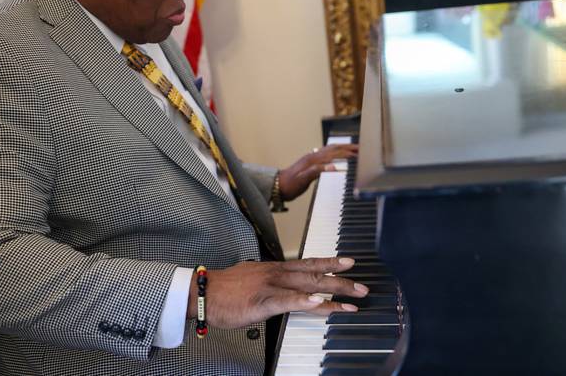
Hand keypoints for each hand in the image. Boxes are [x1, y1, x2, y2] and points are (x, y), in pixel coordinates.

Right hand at [186, 257, 367, 328]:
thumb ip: (271, 280)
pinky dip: (306, 301)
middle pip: (315, 274)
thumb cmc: (225, 289)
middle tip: (362, 285)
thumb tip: (283, 286)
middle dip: (341, 279)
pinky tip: (321, 303)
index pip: (308, 263)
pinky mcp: (263, 302)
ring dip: (332, 291)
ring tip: (352, 297)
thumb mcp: (253, 278)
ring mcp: (271, 286)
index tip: (349, 262)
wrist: (203, 292)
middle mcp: (276, 274)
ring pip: (307, 286)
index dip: (330, 262)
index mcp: (274, 268)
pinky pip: (288, 301)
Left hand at [278, 143, 357, 199]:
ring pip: (331, 149)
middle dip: (349, 147)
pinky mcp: (311, 161)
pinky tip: (338, 153)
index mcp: (314, 160)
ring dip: (343, 147)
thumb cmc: (290, 185)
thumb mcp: (303, 180)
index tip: (359, 154)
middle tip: (362, 148)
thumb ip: (317, 172)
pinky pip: (326, 152)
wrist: (278, 186)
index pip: (335, 154)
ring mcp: (312, 157)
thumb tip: (333, 167)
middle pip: (334, 148)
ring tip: (354, 148)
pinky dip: (336, 150)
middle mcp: (314, 156)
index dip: (347, 154)